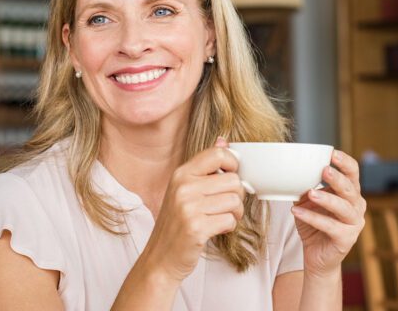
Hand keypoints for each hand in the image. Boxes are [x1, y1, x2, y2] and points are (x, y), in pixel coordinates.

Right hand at [142, 138, 244, 282]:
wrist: (161, 257)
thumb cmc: (176, 223)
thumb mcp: (185, 190)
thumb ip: (205, 166)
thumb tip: (223, 140)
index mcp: (181, 174)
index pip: (218, 154)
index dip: (233, 164)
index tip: (232, 176)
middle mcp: (183, 187)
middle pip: (233, 180)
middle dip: (237, 195)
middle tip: (227, 205)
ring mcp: (188, 207)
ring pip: (234, 201)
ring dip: (234, 213)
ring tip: (221, 218)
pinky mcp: (196, 228)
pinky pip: (230, 220)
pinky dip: (229, 226)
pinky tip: (216, 228)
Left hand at [291, 149, 365, 277]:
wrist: (317, 256)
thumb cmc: (314, 224)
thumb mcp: (308, 202)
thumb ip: (306, 187)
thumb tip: (293, 172)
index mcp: (350, 193)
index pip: (353, 173)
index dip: (345, 162)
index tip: (332, 152)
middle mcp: (356, 206)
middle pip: (351, 189)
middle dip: (338, 178)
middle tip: (324, 170)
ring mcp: (354, 224)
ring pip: (343, 208)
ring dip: (326, 199)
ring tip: (310, 193)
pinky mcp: (346, 239)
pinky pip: (330, 226)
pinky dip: (312, 218)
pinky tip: (297, 211)